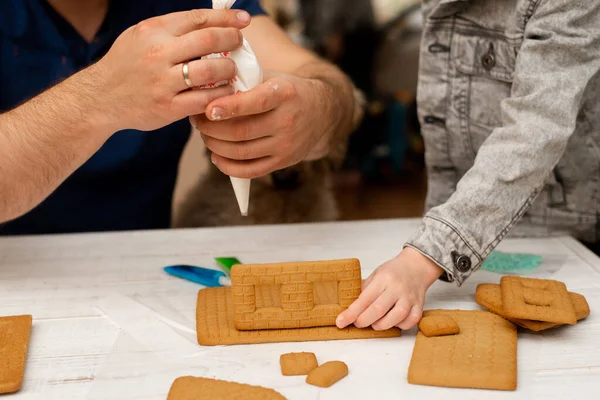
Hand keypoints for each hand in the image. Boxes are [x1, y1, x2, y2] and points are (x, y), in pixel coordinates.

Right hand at [93, 9, 251, 131]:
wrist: (99, 98)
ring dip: (229, 69)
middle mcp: (158, 54)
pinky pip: (205, 99)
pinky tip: (226, 92)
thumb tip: (210, 21)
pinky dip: (222, 95)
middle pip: (209, 41)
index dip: (226, 18)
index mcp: (153, 31)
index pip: (198, 18)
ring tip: (231, 70)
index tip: (243, 20)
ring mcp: (163, 82)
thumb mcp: (140, 36)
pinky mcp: (168, 108)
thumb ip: (171, 29)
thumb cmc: (125, 65)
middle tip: (239, 44)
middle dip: (232, 40)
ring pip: (210, 71)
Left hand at [190, 71, 339, 178]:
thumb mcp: (272, 77)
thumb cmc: (287, 90)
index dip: (229, 108)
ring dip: (215, 146)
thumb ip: (244, 80)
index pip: (255, 103)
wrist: (322, 112)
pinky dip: (228, 167)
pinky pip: (251, 171)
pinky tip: (216, 157)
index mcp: (284, 94)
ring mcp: (286, 144)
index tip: (207, 110)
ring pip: (242, 152)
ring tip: (205, 136)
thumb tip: (206, 82)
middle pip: (241, 131)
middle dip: (212, 129)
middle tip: (197, 122)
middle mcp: (287, 121)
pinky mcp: (283, 161)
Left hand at [336, 248, 444, 330]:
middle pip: (378, 310)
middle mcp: (397, 288)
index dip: (351, 313)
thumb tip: (350, 307)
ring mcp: (410, 298)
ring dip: (382, 325)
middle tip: (357, 323)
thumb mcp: (376, 274)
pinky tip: (393, 322)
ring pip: (396, 317)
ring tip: (375, 324)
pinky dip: (400, 326)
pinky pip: (411, 321)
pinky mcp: (419, 305)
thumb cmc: (394, 271)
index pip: (364, 299)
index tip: (340, 321)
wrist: (417, 266)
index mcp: (383, 279)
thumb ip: (365, 290)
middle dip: (363, 320)